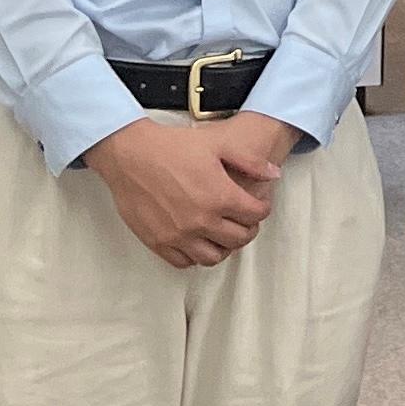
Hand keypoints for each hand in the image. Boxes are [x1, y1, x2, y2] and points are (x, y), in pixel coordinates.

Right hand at [86, 116, 280, 267]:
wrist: (130, 154)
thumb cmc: (173, 146)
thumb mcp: (218, 144)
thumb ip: (250, 161)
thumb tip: (274, 175)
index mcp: (221, 196)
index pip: (256, 216)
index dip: (262, 208)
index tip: (257, 204)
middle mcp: (202, 220)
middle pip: (239, 239)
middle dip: (248, 229)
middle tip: (243, 220)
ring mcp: (179, 234)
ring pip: (214, 257)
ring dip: (223, 247)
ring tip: (221, 233)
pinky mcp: (158, 241)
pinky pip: (184, 262)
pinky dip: (194, 255)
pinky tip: (196, 240)